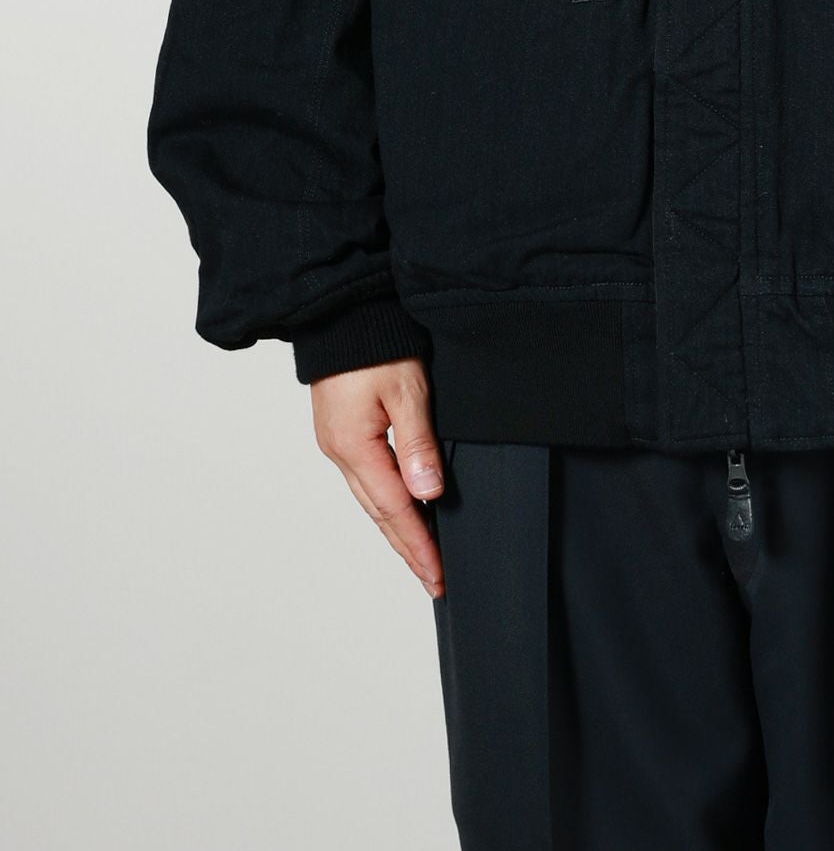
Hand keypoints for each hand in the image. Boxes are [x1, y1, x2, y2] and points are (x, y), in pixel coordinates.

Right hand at [310, 357, 445, 597]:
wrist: (343, 310)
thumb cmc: (375, 342)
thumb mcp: (406, 390)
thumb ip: (417, 443)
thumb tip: (428, 493)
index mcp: (354, 445)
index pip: (394, 508)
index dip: (419, 543)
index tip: (439, 572)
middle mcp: (340, 450)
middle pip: (379, 512)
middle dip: (408, 547)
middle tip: (434, 579)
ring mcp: (338, 441)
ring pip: (372, 498)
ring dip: (397, 528)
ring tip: (422, 555)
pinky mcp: (342, 430)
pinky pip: (367, 478)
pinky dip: (387, 501)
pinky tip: (403, 509)